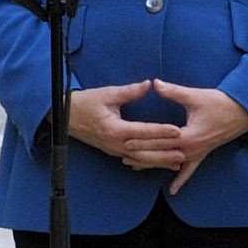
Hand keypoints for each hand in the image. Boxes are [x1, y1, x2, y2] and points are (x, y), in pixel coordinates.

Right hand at [65, 79, 181, 166]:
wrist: (63, 117)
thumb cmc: (85, 103)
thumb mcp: (107, 94)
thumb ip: (130, 91)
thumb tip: (149, 84)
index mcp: (114, 128)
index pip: (142, 131)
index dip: (161, 131)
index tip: (177, 130)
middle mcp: (115, 143)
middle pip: (144, 151)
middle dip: (165, 153)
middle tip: (184, 152)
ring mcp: (114, 149)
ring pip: (140, 159)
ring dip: (159, 161)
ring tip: (178, 162)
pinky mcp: (113, 151)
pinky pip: (134, 159)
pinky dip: (149, 162)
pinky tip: (161, 163)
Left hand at [136, 79, 247, 194]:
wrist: (243, 113)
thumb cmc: (220, 103)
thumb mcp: (195, 96)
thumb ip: (173, 91)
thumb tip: (154, 83)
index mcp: (188, 135)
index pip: (160, 140)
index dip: (142, 140)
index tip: (125, 140)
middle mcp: (191, 149)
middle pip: (161, 154)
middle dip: (142, 155)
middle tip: (121, 155)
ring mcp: (197, 154)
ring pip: (170, 163)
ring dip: (152, 165)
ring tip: (133, 166)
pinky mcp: (202, 154)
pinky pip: (189, 171)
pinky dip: (180, 180)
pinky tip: (172, 192)